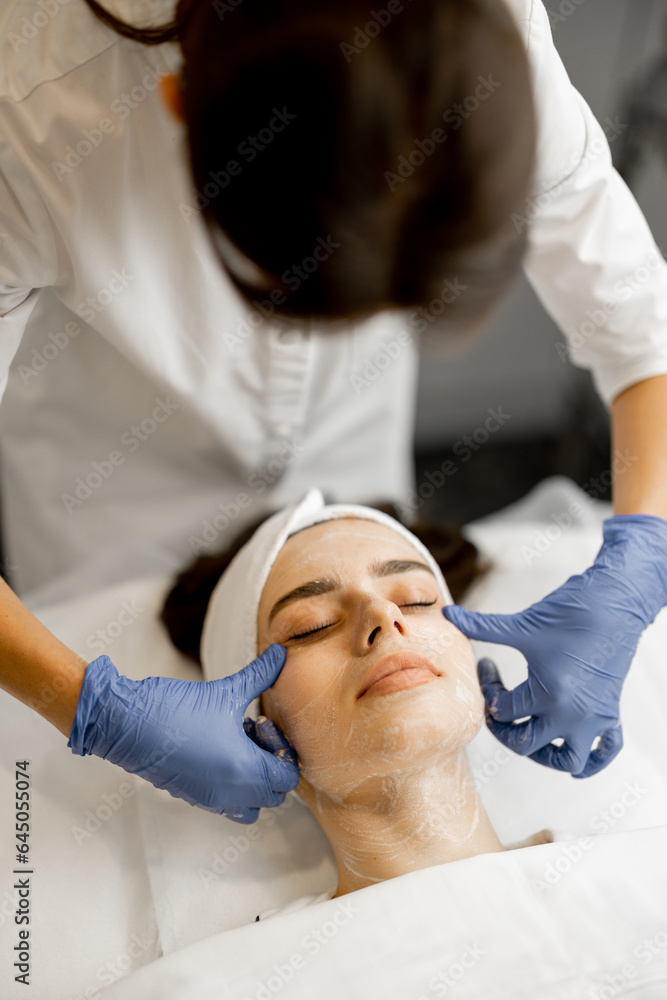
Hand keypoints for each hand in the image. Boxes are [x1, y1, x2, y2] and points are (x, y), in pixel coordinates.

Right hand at [68, 644, 298, 822]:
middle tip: (252, 732)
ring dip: (254, 779)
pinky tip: (217, 748)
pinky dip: (233, 784)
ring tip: (237, 745)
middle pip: (274, 794)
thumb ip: (260, 675)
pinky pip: (227, 805)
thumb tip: (280, 653)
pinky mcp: (193, 798)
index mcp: (243, 770)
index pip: (287, 777)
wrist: (125, 724)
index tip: (261, 723)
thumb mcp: (225, 691)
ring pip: (252, 806)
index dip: (284, 749)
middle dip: (271, 763)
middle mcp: (230, 793)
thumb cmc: (174, 710)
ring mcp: (210, 799)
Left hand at [442, 515, 666, 776]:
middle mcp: (572, 713)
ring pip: (568, 760)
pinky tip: (573, 754)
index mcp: (548, 694)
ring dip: (544, 755)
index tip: (486, 664)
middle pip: (526, 745)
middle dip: (503, 729)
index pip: (502, 710)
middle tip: (498, 705)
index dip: (486, 686)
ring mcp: (594, 717)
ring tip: (530, 732)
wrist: (615, 603)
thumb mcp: (521, 625)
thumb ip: (482, 626)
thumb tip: (446, 613)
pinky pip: (606, 751)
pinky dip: (591, 760)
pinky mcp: (611, 712)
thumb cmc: (567, 612)